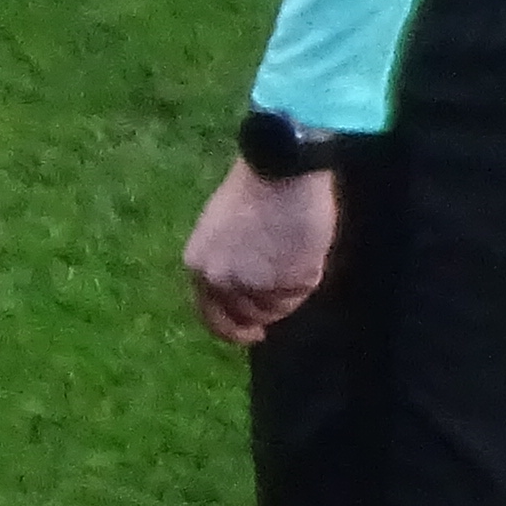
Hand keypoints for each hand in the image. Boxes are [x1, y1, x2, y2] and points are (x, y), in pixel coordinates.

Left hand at [183, 157, 336, 346]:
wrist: (282, 170)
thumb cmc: (255, 191)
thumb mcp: (221, 231)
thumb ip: (226, 264)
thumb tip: (244, 292)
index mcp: (199, 266)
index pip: (210, 316)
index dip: (232, 331)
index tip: (252, 335)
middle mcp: (221, 281)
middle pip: (247, 315)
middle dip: (264, 312)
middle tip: (280, 301)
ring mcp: (255, 285)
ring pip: (277, 307)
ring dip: (287, 288)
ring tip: (292, 252)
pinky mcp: (288, 282)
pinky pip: (301, 292)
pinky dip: (306, 275)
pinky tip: (304, 247)